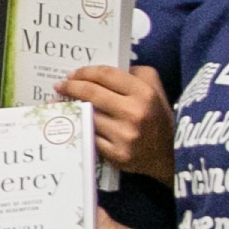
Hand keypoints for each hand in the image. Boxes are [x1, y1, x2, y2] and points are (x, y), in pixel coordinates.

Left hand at [60, 61, 168, 177]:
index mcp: (144, 93)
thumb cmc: (159, 119)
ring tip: (60, 103)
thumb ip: (137, 74)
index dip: (85, 72)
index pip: (106, 75)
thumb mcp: (156, 91)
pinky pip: (90, 136)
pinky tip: (72, 123)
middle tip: (60, 86)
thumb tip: (107, 71)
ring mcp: (124, 136)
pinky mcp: (117, 154)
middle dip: (71, 87)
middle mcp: (134, 113)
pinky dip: (79, 128)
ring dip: (71, 108)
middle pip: (91, 93)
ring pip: (87, 115)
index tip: (73, 74)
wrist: (169, 157)